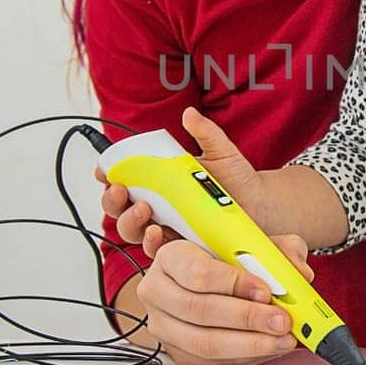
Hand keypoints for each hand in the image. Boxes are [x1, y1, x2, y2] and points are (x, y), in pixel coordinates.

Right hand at [98, 107, 270, 245]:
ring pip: (130, 229)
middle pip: (118, 206)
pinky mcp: (178, 247)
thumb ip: (206, 133)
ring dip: (128, 220)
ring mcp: (165, 226)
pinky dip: (150, 242)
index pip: (124, 178)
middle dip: (111, 199)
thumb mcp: (221, 152)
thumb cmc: (237, 180)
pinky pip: (155, 250)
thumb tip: (190, 114)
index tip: (105, 169)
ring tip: (143, 209)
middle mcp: (157, 204)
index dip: (108, 174)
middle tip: (119, 190)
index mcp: (159, 181)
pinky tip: (157, 232)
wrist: (261, 207)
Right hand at [134, 231, 315, 364]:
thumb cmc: (232, 259)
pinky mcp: (178, 352)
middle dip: (247, 318)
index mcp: (170, 256)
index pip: (197, 272)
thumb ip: (279, 251)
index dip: (234, 283)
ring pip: (204, 342)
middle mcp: (157, 291)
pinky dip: (245, 357)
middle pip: (200, 310)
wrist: (216, 281)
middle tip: (282, 320)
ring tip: (282, 338)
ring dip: (249, 343)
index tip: (266, 290)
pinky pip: (210, 361)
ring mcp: (163, 326)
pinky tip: (269, 347)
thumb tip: (300, 272)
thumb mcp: (256, 244)